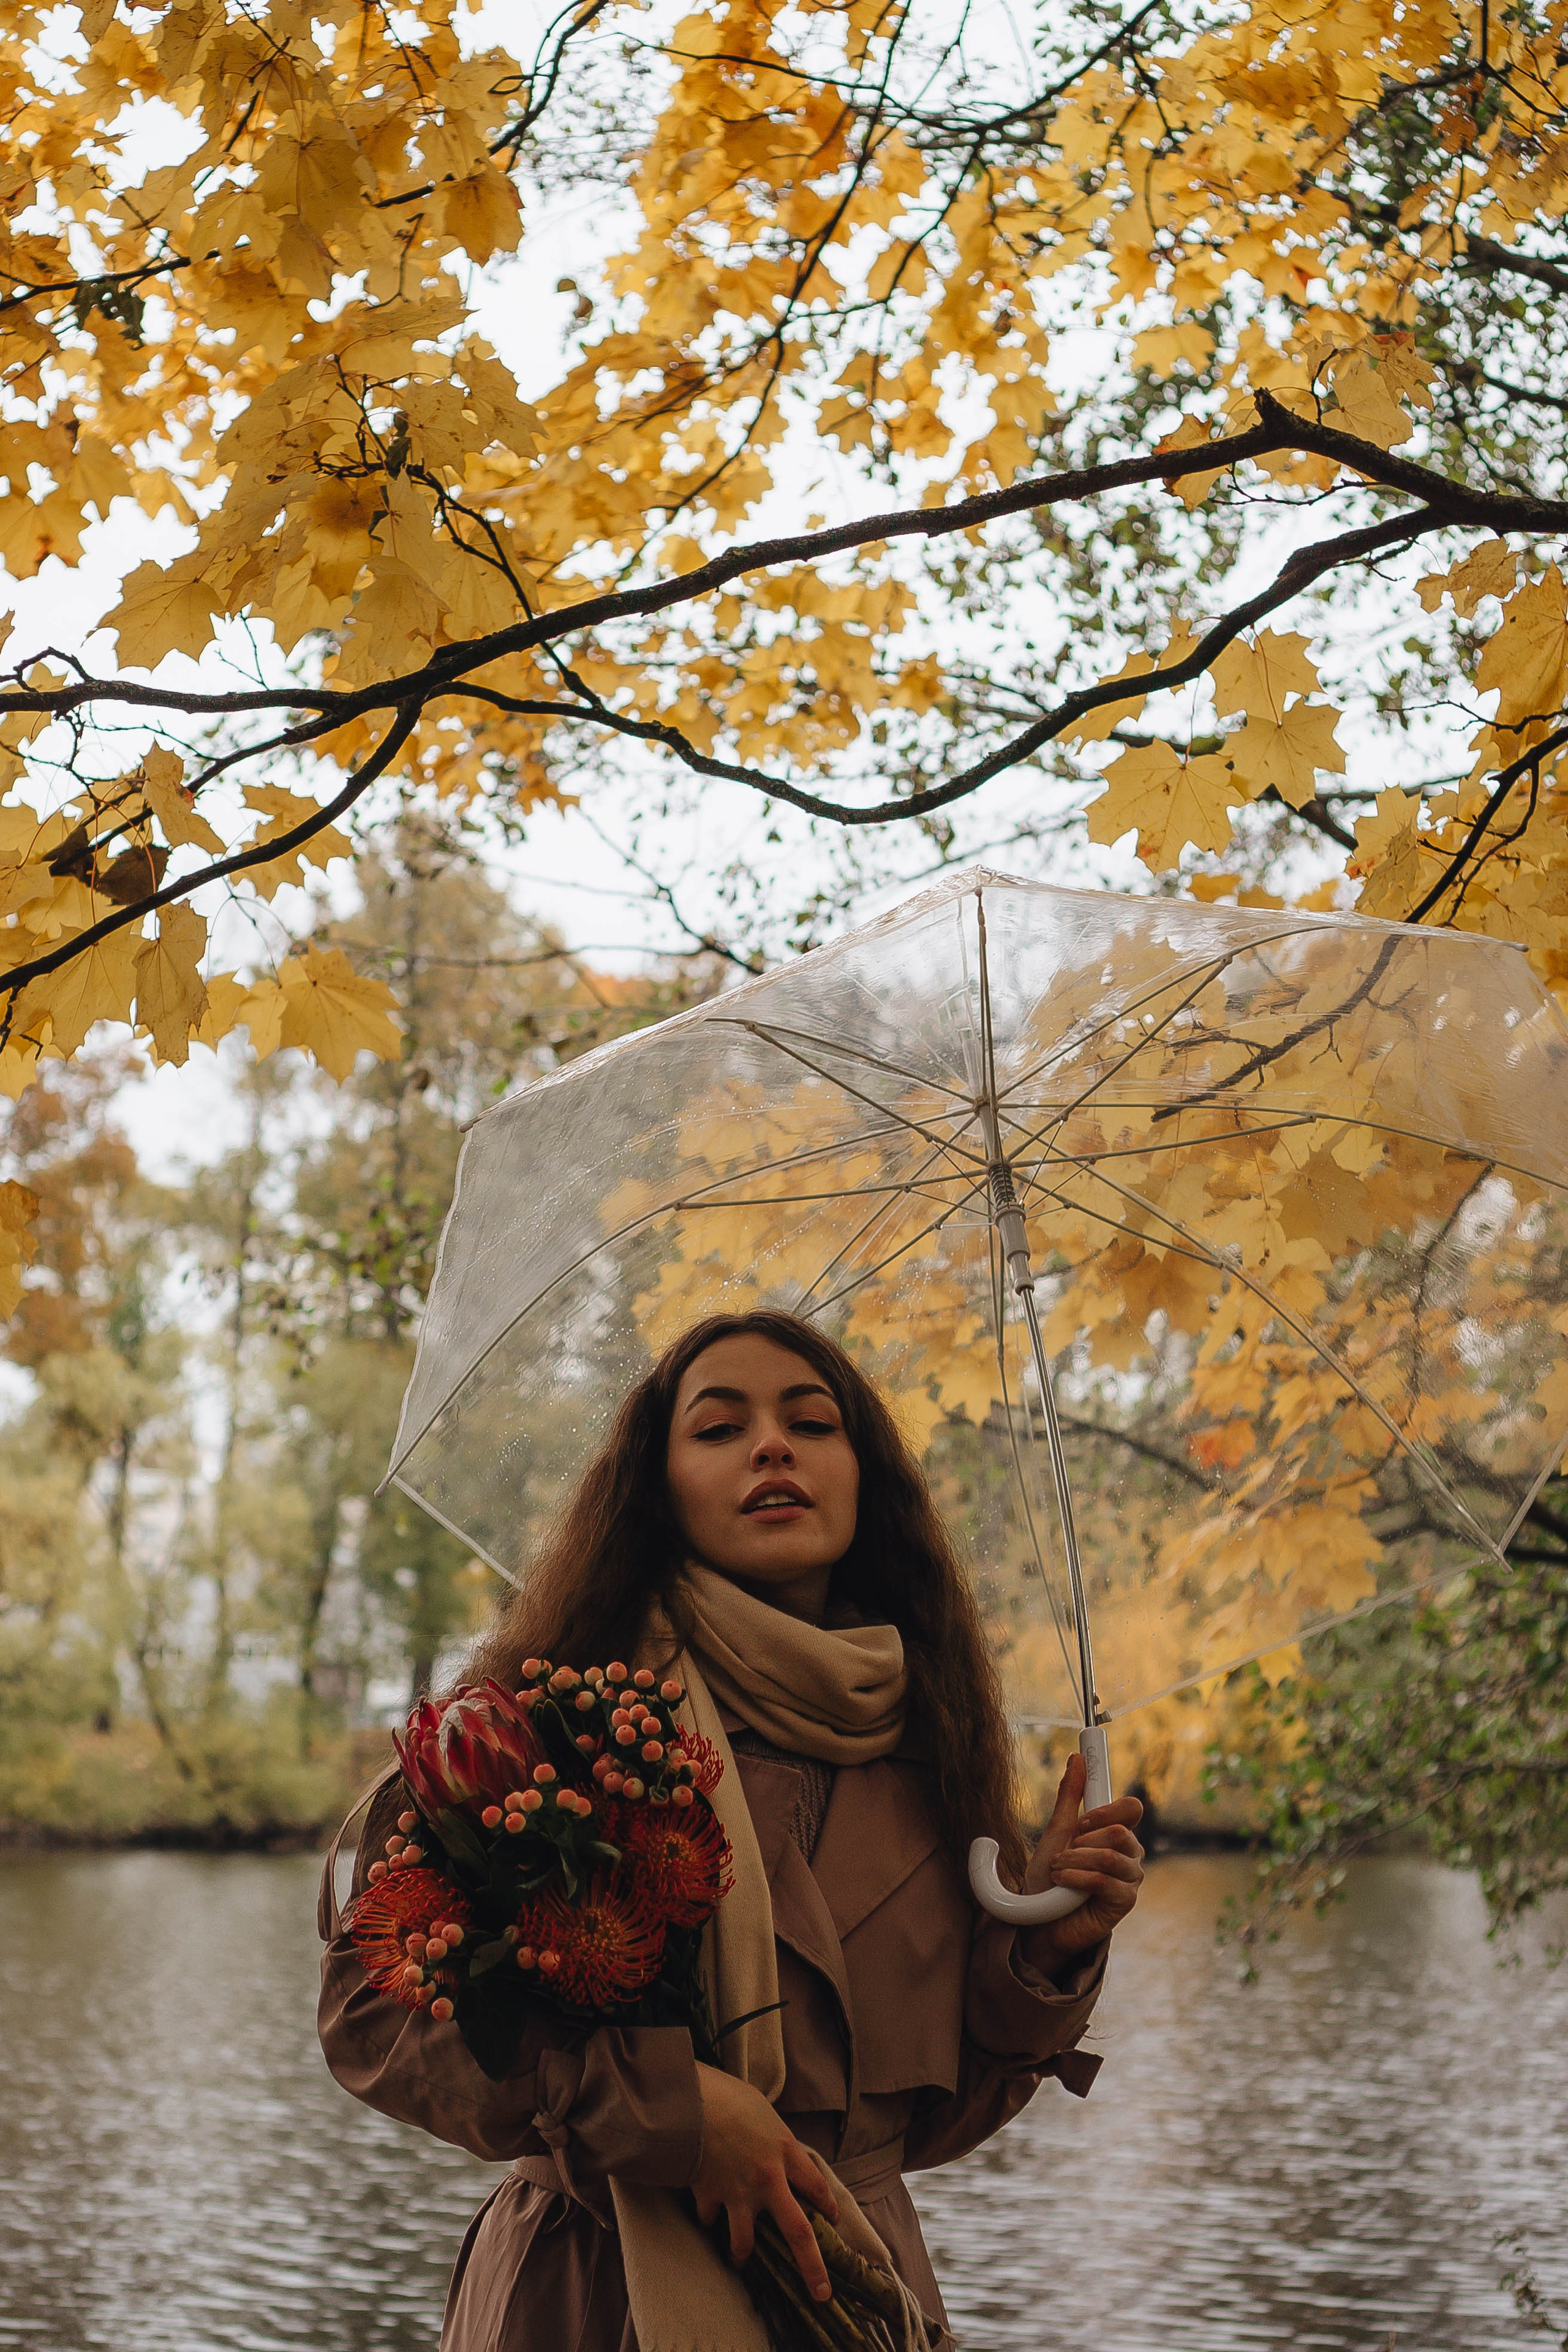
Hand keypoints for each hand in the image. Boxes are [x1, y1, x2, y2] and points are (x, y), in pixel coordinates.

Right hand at [690, 2062, 839, 2301]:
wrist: (691, 2099)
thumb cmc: (728, 2096)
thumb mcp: (763, 2112)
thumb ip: (774, 2138)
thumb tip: (777, 2149)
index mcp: (786, 2151)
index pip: (817, 2188)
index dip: (828, 2207)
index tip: (833, 2221)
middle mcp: (768, 2179)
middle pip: (798, 2232)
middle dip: (812, 2267)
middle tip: (821, 2294)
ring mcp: (738, 2192)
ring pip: (745, 2242)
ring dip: (742, 2255)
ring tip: (739, 2262)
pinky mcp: (709, 2195)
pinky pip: (709, 2217)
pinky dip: (708, 2217)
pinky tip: (705, 2212)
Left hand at [1019, 1750, 1143, 1977]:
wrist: (1038, 1920)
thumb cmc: (1049, 1878)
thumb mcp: (1056, 1831)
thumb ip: (1070, 1796)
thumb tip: (1077, 1757)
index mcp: (1117, 1833)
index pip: (1131, 1808)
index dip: (1106, 1809)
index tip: (1080, 1820)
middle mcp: (1129, 1854)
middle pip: (1120, 1831)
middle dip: (1083, 1839)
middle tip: (1064, 1851)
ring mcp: (1130, 1879)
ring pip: (1110, 1855)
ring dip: (1075, 1860)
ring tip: (1058, 1870)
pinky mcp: (1125, 1902)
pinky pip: (1104, 1880)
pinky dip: (1077, 1879)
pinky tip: (1063, 1884)